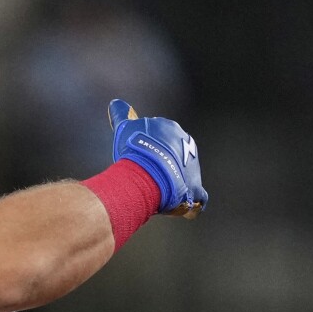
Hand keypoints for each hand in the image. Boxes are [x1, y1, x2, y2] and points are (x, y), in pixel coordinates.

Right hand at [109, 99, 206, 217]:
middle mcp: (186, 143)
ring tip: (158, 193)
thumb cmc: (134, 150)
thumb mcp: (125, 129)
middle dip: (164, 163)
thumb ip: (121, 115)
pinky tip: (183, 209)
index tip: (139, 157)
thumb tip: (115, 102)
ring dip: (174, 182)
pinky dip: (192, 203)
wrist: (147, 172)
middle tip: (146, 175)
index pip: (162, 137)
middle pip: (175, 154)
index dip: (150, 148)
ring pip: (184, 174)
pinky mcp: (195, 187)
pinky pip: (197, 197)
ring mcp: (193, 166)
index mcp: (171, 129)